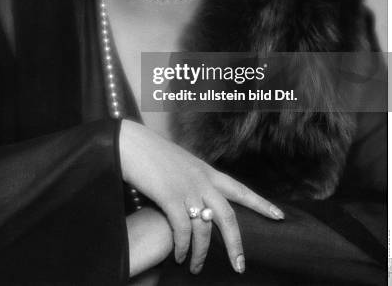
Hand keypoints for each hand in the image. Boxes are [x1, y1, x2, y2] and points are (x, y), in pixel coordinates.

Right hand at [119, 119, 283, 274]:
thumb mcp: (181, 164)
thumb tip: (198, 199)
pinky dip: (182, 247)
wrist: (132, 143)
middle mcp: (202, 180)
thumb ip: (193, 180)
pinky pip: (183, 230)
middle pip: (228, 216)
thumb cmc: (152, 153)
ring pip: (204, 229)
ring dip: (200, 253)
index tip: (279, 215)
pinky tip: (178, 256)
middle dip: (236, 244)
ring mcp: (187, 188)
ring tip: (194, 268)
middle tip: (240, 266)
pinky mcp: (170, 196)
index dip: (260, 203)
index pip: (240, 189)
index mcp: (206, 171)